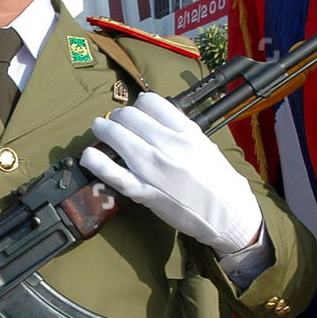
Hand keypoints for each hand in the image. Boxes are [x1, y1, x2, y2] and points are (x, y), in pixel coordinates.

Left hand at [80, 92, 263, 256]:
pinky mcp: (144, 192)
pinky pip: (113, 173)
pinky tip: (88, 155)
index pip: (152, 103)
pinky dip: (96, 162)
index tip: (136, 110)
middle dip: (119, 116)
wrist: (228, 214)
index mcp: (186, 132)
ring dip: (103, 129)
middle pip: (130, 117)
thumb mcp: (205, 145)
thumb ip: (181, 131)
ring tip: (99, 128)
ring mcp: (154, 168)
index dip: (139, 104)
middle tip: (115, 121)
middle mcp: (168, 145)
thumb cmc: (220, 181)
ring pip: (118, 137)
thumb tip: (158, 120)